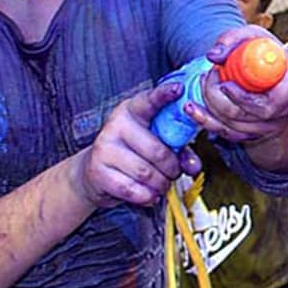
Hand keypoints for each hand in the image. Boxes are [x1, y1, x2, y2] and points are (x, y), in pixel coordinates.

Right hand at [74, 81, 200, 207]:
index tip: (178, 90)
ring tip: (161, 184)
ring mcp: (104, 147)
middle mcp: (115, 125)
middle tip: (174, 173)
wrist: (93, 172)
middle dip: (172, 168)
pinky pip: (133, 190)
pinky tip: (148, 193)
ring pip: (146, 174)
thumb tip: (193, 166)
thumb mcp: (153, 143)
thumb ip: (177, 150)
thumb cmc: (130, 154)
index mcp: (131, 111)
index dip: (164, 95)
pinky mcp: (98, 171)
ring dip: (161, 185)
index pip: (149, 101)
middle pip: (157, 152)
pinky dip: (147, 196)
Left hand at [182, 26, 287, 143]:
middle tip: (210, 74)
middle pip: (239, 115)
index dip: (240, 97)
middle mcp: (278, 114)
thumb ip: (235, 39)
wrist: (283, 78)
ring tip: (205, 80)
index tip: (224, 84)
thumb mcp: (258, 37)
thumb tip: (213, 56)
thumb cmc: (270, 55)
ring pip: (228, 125)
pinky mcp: (248, 134)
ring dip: (209, 102)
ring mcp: (263, 128)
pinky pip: (223, 132)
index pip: (264, 104)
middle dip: (215, 95)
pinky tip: (191, 107)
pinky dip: (204, 119)